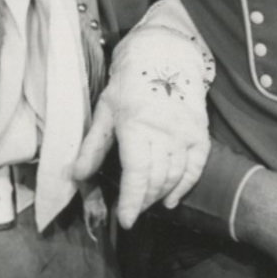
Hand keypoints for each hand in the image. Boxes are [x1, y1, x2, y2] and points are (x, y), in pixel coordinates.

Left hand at [87, 10, 211, 225]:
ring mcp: (185, 133)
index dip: (131, 201)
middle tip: (130, 212)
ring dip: (159, 196)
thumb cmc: (129, 84)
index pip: (136, 174)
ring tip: (145, 203)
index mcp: (136, 126)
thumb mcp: (104, 111)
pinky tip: (171, 199)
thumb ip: (92, 146)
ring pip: (174, 177)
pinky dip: (184, 187)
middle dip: (141, 202)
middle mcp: (164, 132)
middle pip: (156, 180)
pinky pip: (195, 169)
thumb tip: (76, 175)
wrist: (165, 57)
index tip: (125, 220)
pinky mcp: (200, 134)